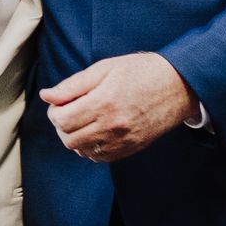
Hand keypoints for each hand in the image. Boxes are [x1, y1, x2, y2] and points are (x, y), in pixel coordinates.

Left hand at [40, 52, 196, 161]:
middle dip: (62, 125)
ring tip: (83, 120)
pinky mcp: (130, 149)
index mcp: (103, 102)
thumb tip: (47, 96)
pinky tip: (96, 131)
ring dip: (75, 137)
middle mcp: (111, 126)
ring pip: (81, 151)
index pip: (61, 120)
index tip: (61, 103)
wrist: (179, 86)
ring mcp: (122, 141)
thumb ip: (73, 85)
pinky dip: (91, 147)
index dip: (54, 111)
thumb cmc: (141, 72)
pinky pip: (99, 158)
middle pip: (68, 138)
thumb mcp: (105, 68)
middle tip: (70, 111)